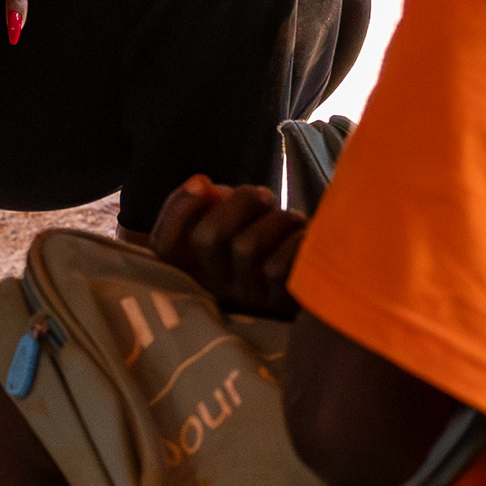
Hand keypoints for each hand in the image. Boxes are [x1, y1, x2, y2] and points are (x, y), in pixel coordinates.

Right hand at [149, 175, 306, 315]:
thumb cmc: (273, 251)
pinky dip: (295, 239)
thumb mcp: (237, 230)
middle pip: (208, 237)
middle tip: (262, 195)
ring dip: (275, 218)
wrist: (320, 295)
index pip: (166, 245)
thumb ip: (216, 209)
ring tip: (289, 217)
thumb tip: (205, 186)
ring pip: (247, 246)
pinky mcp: (280, 305)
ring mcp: (247, 300)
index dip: (177, 208)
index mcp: (196, 270)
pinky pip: (282, 264)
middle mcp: (215, 289)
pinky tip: (302, 236)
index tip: (202, 181)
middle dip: (238, 201)